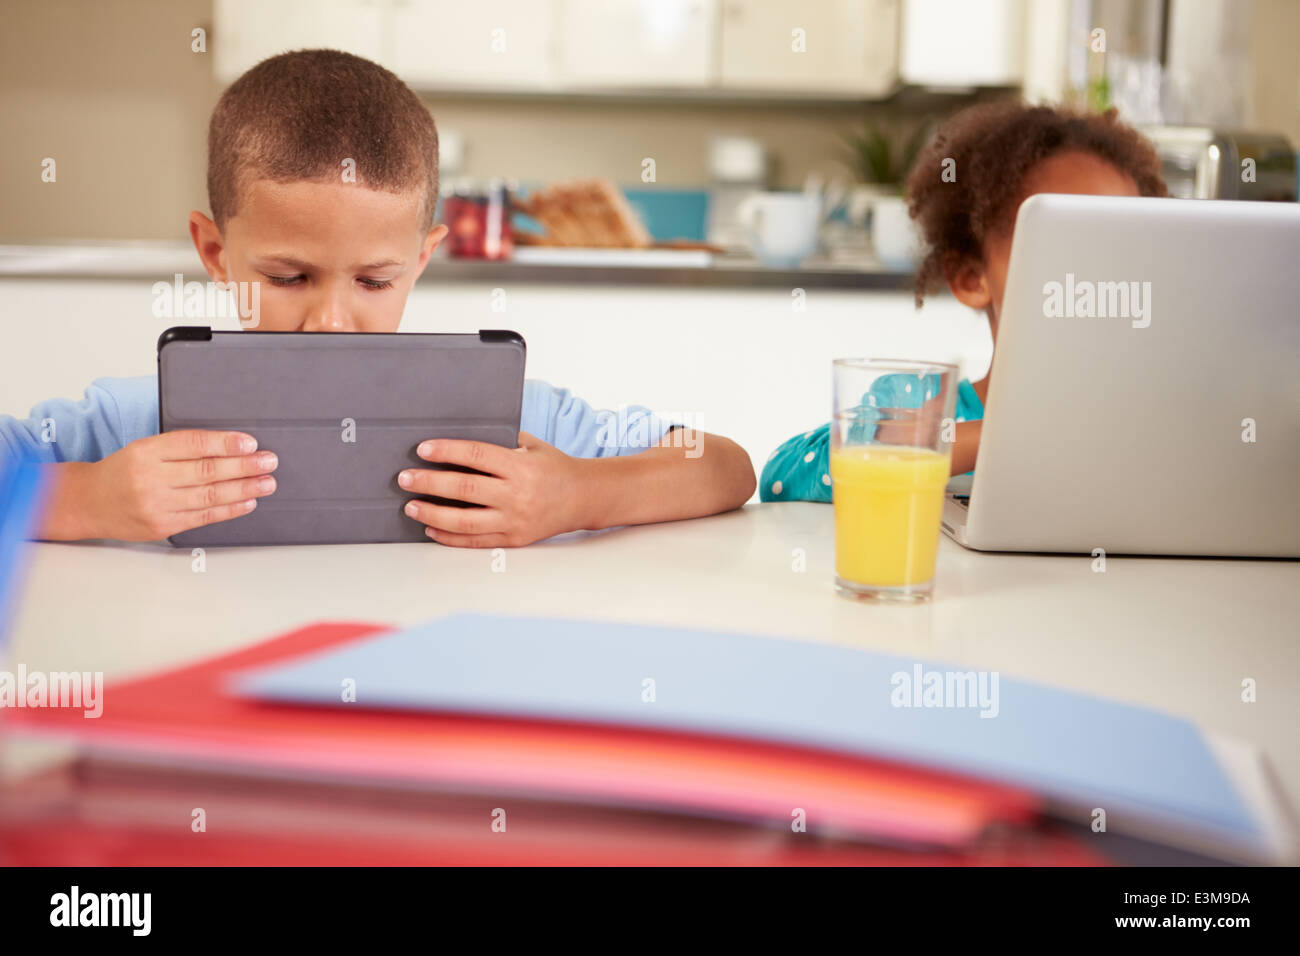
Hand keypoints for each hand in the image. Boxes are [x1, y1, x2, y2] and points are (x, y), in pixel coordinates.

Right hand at [82, 430, 277, 540]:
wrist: (88, 503)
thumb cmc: (122, 471)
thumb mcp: (145, 448)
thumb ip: (180, 447)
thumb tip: (228, 447)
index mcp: (146, 451)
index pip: (193, 444)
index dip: (225, 443)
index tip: (250, 442)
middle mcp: (151, 478)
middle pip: (207, 471)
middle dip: (244, 466)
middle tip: (268, 461)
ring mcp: (157, 505)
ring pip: (209, 495)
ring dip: (244, 489)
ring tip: (266, 482)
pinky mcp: (163, 526)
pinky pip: (204, 517)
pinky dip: (230, 509)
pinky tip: (248, 501)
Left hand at [398, 431, 588, 547]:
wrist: (583, 498)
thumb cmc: (553, 467)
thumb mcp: (531, 446)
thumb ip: (500, 442)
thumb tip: (457, 440)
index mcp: (521, 466)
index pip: (477, 455)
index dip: (447, 451)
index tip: (423, 449)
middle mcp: (518, 495)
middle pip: (465, 489)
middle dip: (430, 483)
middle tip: (404, 478)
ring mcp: (515, 520)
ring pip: (466, 520)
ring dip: (433, 513)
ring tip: (411, 506)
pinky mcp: (514, 539)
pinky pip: (476, 541)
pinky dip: (450, 536)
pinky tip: (431, 528)